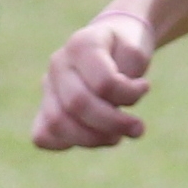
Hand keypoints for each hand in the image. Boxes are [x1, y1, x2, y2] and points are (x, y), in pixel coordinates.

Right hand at [32, 6, 159, 149]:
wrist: (112, 44)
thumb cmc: (126, 50)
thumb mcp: (137, 54)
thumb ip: (127, 76)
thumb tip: (111, 106)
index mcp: (81, 45)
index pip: (103, 83)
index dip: (128, 95)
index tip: (144, 87)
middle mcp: (58, 64)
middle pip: (77, 104)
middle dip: (113, 123)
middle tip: (137, 127)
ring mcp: (48, 87)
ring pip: (57, 124)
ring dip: (94, 139)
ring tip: (117, 136)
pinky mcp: (45, 108)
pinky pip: (43, 135)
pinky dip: (68, 143)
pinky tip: (93, 138)